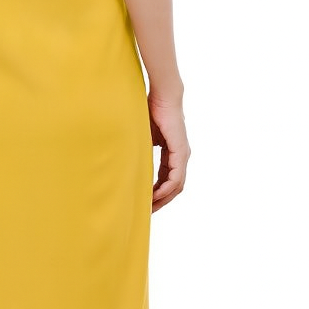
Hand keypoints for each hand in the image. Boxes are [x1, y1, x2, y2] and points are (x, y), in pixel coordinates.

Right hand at [147, 89, 189, 211]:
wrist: (163, 96)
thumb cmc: (151, 111)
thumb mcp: (143, 136)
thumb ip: (140, 150)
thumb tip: (126, 159)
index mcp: (173, 154)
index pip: (167, 180)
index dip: (156, 193)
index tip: (144, 203)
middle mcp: (181, 157)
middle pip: (174, 188)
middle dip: (160, 202)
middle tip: (146, 213)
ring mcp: (182, 155)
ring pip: (176, 186)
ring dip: (163, 199)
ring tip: (149, 208)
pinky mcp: (180, 152)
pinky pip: (175, 177)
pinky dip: (165, 189)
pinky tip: (154, 195)